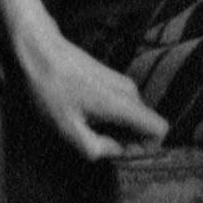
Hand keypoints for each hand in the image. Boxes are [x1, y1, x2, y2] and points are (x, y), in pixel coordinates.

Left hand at [7, 26, 170, 162]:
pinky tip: (84, 116)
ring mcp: (122, 83)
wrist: (42, 50)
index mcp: (122, 105)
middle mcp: (129, 92)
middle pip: (146, 126)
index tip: (119, 152)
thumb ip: (95, 147)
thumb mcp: (67, 128)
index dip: (145, 148)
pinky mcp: (113, 79)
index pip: (160, 129)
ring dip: (116, 130)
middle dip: (127, 142)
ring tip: (86, 129)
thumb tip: (115, 151)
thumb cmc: (51, 90)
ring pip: (134, 117)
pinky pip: (123, 107)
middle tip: (95, 144)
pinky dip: (110, 118)